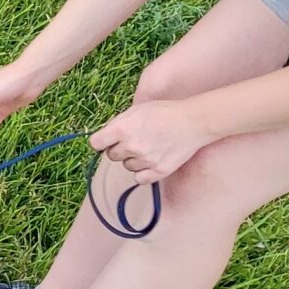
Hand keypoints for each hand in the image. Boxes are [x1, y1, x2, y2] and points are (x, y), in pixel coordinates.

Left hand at [90, 99, 211, 184]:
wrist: (191, 121)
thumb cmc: (162, 112)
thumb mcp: (134, 111)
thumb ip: (117, 125)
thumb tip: (104, 137)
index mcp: (121, 129)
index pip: (96, 143)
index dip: (101, 141)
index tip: (106, 141)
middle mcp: (131, 146)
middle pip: (111, 155)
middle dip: (119, 148)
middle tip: (134, 139)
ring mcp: (145, 160)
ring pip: (127, 166)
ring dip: (133, 159)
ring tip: (148, 146)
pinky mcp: (159, 171)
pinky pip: (139, 178)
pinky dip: (143, 172)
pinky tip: (151, 160)